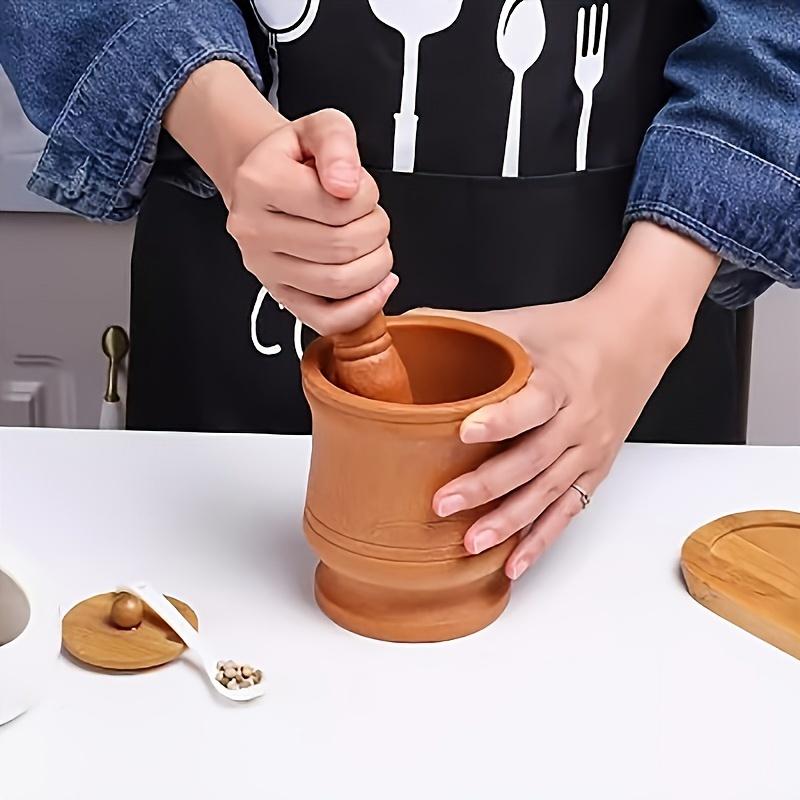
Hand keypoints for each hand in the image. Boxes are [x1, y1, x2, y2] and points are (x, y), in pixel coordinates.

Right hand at [164, 62, 394, 333]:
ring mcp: (266, 268)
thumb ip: (338, 143)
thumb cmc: (294, 159)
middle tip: (371, 218)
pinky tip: (377, 286)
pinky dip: (362, 308)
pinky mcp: (281, 296)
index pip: (335, 205)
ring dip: (374, 265)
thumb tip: (345, 184)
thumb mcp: (319, 127)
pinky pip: (326, 319)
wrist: (265, 179)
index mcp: (259, 183)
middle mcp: (255, 230)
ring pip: (339, 283)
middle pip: (341, 247)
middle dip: (375, 231)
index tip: (362, 190)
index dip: (367, 198)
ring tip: (371, 245)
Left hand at [421, 223, 719, 578]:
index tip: (464, 431)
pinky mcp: (595, 471)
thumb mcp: (521, 322)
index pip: (534, 403)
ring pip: (549, 493)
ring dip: (510, 522)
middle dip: (488, 486)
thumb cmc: (571, 329)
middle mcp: (579, 419)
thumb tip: (403, 324)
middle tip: (443, 504)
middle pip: (534, 459)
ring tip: (471, 543)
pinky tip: (514, 564)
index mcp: (561, 378)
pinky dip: (541, 540)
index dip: (501, 419)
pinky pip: (568, 512)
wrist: (635, 338)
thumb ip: (464, 324)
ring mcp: (589, 450)